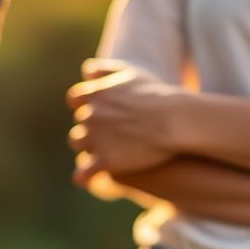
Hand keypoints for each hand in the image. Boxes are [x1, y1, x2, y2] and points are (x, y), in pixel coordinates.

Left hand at [66, 63, 186, 185]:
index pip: (75, 99)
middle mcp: (89, 116)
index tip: (96, 111)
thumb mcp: (132, 73)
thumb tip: (86, 72)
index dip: (85, 105)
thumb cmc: (158, 95)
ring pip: (79, 144)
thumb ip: (106, 69)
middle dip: (91, 126)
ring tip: (101, 150)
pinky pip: (86, 172)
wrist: (174, 121)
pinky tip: (87, 179)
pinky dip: (84, 176)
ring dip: (87, 147)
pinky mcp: (105, 161)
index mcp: (95, 94)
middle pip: (80, 122)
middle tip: (106, 133)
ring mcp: (95, 139)